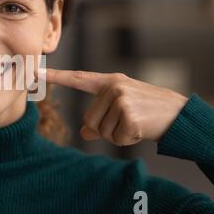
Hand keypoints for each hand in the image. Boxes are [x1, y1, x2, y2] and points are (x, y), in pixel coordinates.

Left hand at [45, 69, 187, 145]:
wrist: (177, 113)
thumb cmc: (146, 110)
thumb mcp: (120, 109)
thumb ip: (99, 118)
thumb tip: (84, 133)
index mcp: (109, 82)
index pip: (78, 78)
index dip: (56, 77)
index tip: (35, 73)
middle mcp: (113, 87)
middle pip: (89, 120)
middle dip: (105, 128)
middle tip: (127, 121)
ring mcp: (121, 100)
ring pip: (101, 131)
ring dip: (117, 134)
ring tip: (134, 123)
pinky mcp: (129, 115)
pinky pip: (115, 138)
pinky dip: (127, 140)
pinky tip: (139, 129)